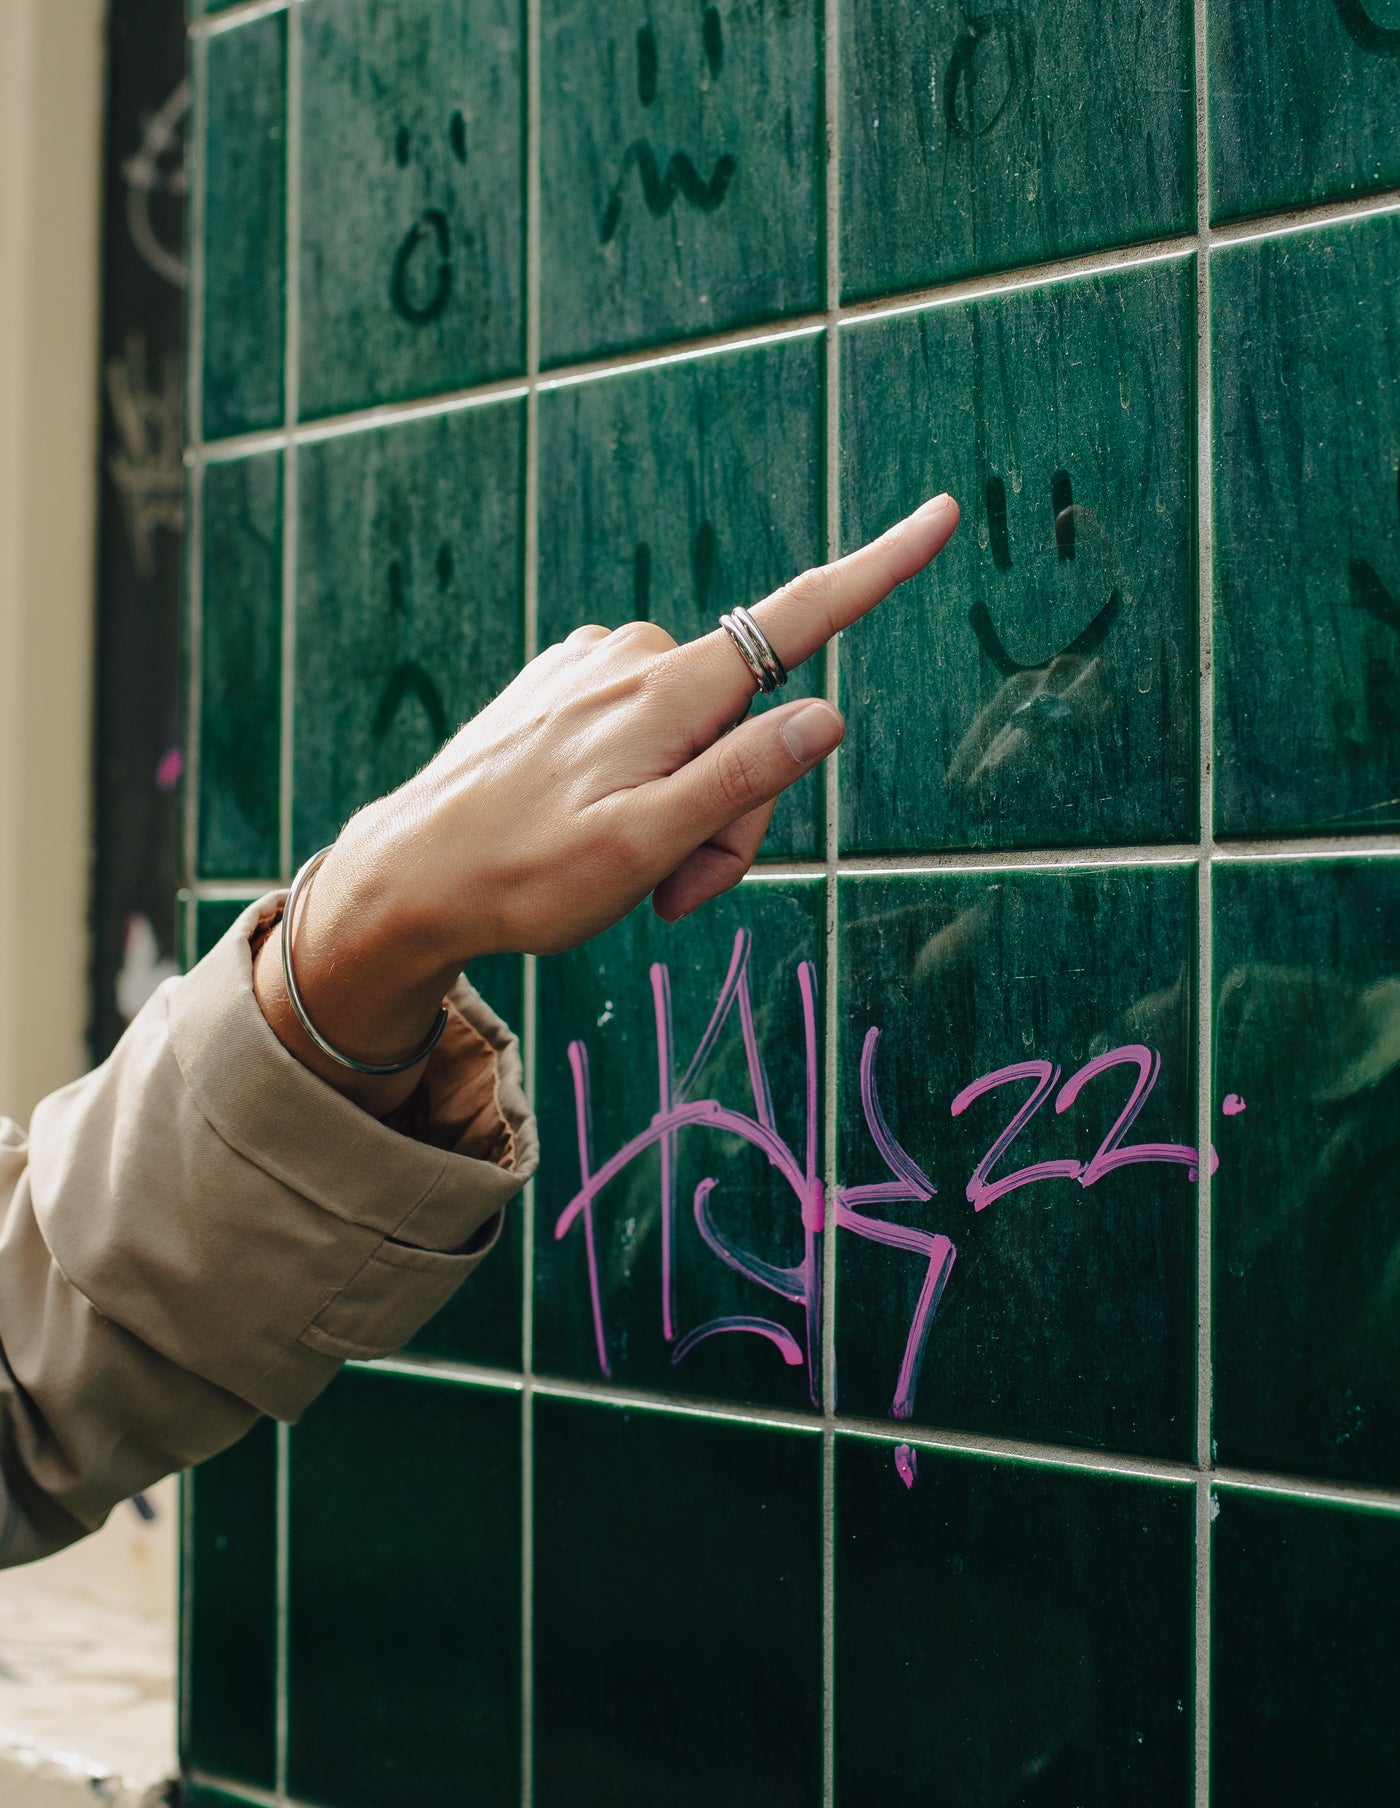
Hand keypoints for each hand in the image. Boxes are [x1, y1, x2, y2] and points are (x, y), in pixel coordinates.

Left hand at [253, 493, 958, 1108]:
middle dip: (731, 816)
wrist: (405, 879)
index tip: (942, 515)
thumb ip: (741, 782)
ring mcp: (592, 665)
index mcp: (668, 690)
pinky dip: (637, 783)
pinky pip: (640, 729)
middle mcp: (635, 656)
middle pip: (747, 727)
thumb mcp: (646, 848)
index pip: (800, 621)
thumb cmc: (526, 877)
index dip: (879, 571)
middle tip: (671, 889)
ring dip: (681, 810)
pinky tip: (582, 826)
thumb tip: (826, 714)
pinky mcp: (561, 683)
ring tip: (618, 867)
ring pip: (694, 738)